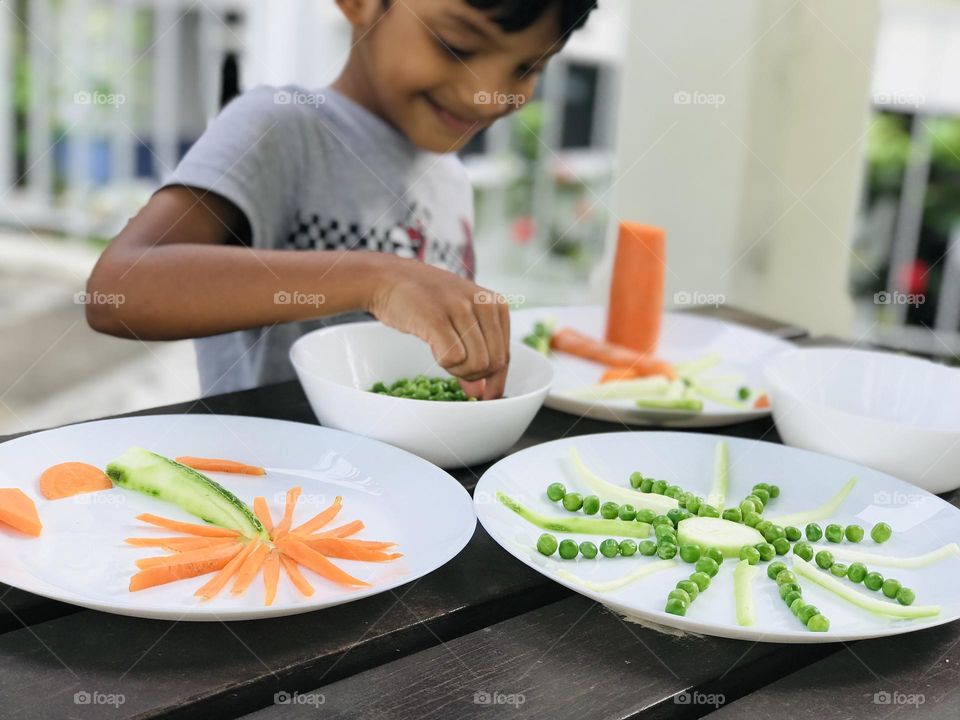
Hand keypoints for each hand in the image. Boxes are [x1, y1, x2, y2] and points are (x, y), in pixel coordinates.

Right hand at [366, 257, 510, 399]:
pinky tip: (433, 347)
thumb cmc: (426, 301)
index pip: (505, 355)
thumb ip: (476, 353)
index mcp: (496, 304)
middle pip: (493, 364)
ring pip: (476, 365)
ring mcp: (460, 309)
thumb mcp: (460, 321)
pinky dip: (443, 364)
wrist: (389, 278)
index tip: (482, 392)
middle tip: (454, 367)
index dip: (493, 379)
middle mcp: (483, 303)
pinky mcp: (437, 318)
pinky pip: (452, 359)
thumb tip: (482, 393)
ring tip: (442, 353)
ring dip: (457, 371)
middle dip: (473, 376)